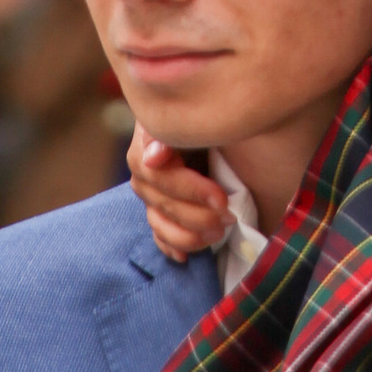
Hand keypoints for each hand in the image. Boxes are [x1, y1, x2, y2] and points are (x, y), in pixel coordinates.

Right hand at [130, 128, 231, 262]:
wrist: (218, 120)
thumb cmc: (213, 115)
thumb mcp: (198, 117)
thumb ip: (170, 133)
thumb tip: (154, 157)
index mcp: (148, 142)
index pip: (159, 176)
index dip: (190, 191)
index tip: (222, 200)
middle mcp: (144, 170)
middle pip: (161, 204)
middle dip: (195, 216)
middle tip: (227, 219)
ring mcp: (150, 193)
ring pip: (159, 223)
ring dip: (187, 236)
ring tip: (216, 235)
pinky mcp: (159, 210)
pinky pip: (159, 235)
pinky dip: (172, 246)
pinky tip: (185, 256)